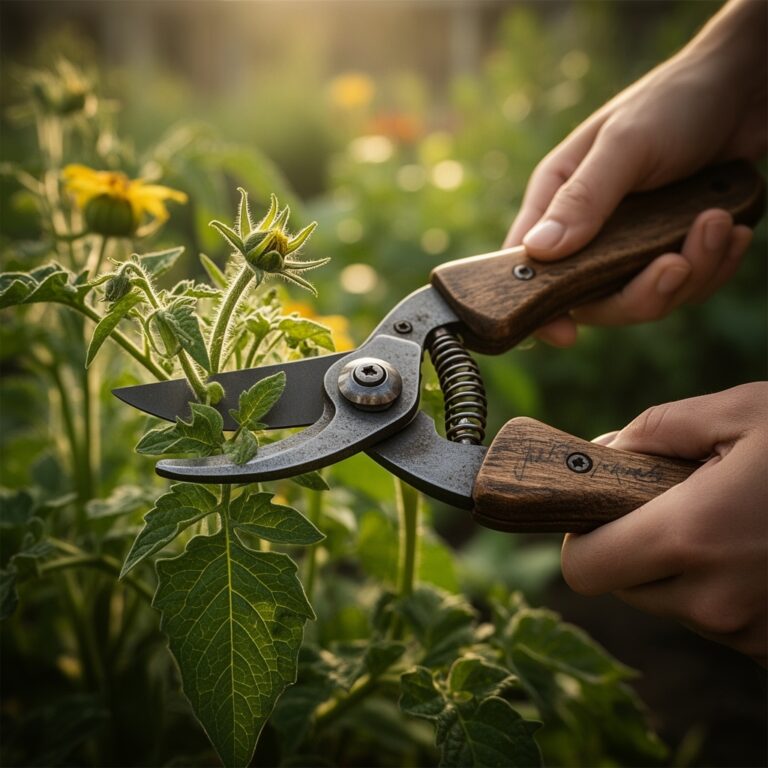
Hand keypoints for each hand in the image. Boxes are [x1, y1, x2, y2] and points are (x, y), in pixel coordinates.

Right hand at [505, 0, 765, 346]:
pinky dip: (713, 266)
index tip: (566, 335)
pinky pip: (685, 284)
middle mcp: (588, 229)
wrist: (747, 86)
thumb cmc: (675, 100)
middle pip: (595, 299)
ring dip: (691, 272)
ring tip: (718, 224)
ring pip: (646, 297)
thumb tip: (538, 253)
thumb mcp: (626, 144)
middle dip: (643, 292)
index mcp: (558, 200)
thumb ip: (583, 199)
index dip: (542, 308)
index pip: (531, 267)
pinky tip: (731, 231)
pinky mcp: (671, 245)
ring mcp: (631, 242)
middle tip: (676, 263)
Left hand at [561, 383, 767, 664]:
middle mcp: (714, 600)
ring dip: (680, 566)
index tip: (602, 507)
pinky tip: (759, 549)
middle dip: (632, 544)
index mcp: (692, 537)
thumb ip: (659, 427)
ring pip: (670, 603)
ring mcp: (750, 634)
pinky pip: (717, 619)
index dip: (582, 536)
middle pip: (624, 585)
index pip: (584, 568)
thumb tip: (607, 450)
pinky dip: (721, 587)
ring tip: (730, 520)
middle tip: (671, 503)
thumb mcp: (744, 412)